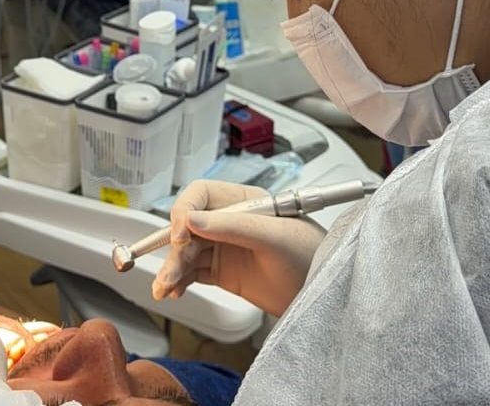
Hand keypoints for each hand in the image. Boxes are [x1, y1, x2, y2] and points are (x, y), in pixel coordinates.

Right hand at [152, 181, 323, 316]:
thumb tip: (192, 220)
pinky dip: (180, 281)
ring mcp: (225, 247)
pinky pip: (193, 273)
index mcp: (243, 201)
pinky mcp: (223, 272)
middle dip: (175, 249)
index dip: (185, 211)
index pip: (201, 195)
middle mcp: (230, 221)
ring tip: (166, 289)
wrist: (323, 293)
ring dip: (172, 269)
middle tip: (172, 272)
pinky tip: (174, 291)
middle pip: (187, 227)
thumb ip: (234, 226)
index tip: (180, 234)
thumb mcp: (276, 236)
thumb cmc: (312, 255)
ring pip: (186, 252)